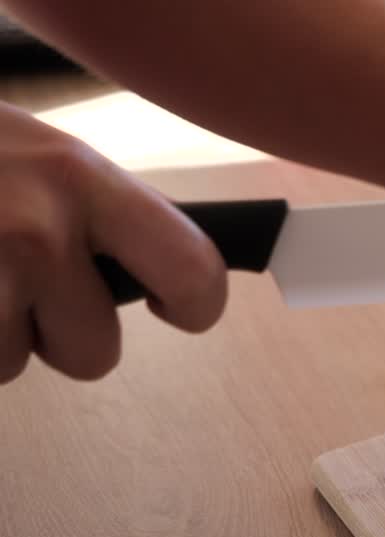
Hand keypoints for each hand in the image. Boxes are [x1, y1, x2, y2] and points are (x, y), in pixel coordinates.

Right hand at [0, 101, 226, 383]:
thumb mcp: (40, 154)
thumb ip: (103, 209)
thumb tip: (164, 267)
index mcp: (82, 178)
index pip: (192, 269)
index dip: (197, 306)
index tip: (180, 309)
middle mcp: (38, 230)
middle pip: (96, 353)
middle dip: (63, 338)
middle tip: (27, 291)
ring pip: (16, 364)